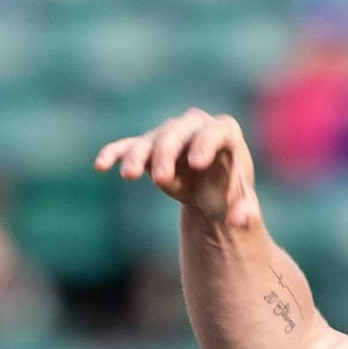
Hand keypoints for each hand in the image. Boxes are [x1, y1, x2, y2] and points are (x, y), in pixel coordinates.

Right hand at [92, 108, 261, 232]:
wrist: (210, 189)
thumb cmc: (230, 191)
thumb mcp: (242, 204)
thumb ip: (246, 212)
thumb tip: (238, 222)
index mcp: (224, 132)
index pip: (215, 131)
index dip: (205, 144)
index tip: (196, 164)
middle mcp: (195, 126)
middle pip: (178, 131)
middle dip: (167, 152)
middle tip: (160, 178)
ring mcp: (169, 134)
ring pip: (151, 139)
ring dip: (138, 155)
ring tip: (129, 176)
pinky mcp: (148, 146)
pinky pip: (128, 145)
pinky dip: (115, 153)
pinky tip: (101, 166)